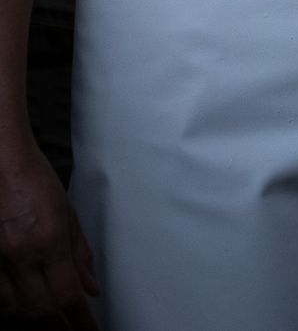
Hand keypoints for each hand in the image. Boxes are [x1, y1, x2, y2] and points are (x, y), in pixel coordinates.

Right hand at [0, 137, 97, 326]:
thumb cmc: (31, 178)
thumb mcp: (67, 212)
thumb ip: (80, 253)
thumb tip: (91, 289)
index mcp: (47, 240)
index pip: (68, 295)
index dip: (80, 321)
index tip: (90, 330)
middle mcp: (18, 254)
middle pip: (39, 310)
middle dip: (58, 328)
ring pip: (12, 309)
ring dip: (32, 320)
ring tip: (49, 323)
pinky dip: (8, 308)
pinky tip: (20, 309)